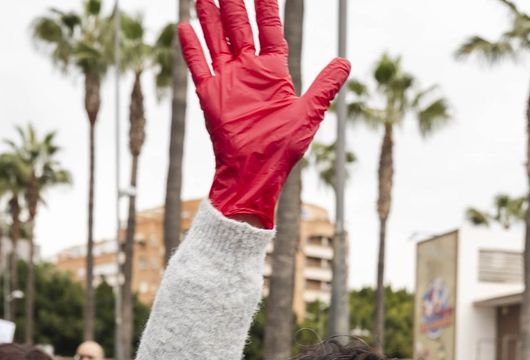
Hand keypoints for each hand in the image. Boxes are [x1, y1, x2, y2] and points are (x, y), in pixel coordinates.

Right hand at [179, 0, 349, 228]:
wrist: (255, 173)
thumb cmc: (282, 148)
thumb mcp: (309, 113)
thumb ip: (324, 86)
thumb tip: (345, 62)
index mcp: (273, 72)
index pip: (270, 29)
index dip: (267, 7)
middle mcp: (249, 71)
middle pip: (239, 27)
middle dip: (234, 3)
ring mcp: (228, 81)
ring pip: (217, 39)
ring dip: (210, 17)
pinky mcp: (210, 95)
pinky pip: (199, 66)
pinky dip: (191, 47)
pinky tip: (184, 26)